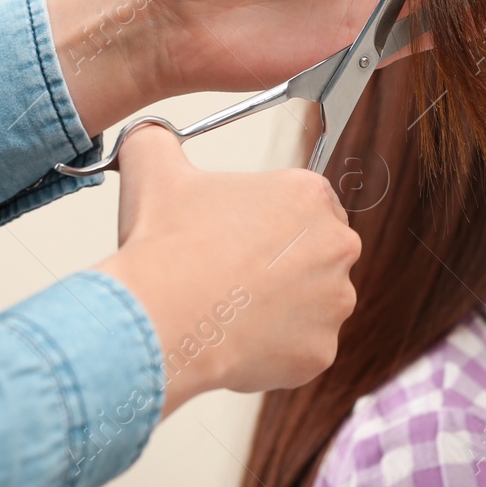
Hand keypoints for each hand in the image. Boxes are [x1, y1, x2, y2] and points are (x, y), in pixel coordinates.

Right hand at [93, 124, 360, 415]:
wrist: (158, 318)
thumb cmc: (165, 248)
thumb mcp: (155, 170)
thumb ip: (158, 142)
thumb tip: (148, 135)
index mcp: (308, 194)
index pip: (304, 207)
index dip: (268, 225)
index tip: (241, 240)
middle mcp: (337, 244)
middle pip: (316, 254)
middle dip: (283, 267)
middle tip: (235, 278)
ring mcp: (334, 300)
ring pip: (313, 304)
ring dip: (283, 309)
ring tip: (233, 312)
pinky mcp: (321, 350)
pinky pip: (303, 351)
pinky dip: (276, 352)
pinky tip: (239, 344)